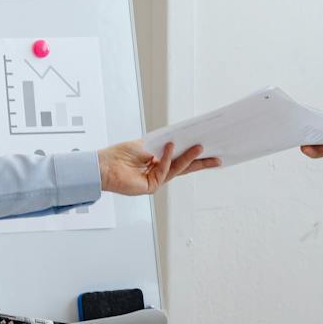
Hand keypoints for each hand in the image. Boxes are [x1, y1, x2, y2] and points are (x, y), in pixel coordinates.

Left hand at [98, 140, 218, 194]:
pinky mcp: (151, 186)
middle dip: (201, 163)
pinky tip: (170, 146)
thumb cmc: (120, 155)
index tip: (209, 148)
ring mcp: (156, 181)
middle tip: (218, 159)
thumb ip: (161, 144)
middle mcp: (159, 174)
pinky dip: (168, 157)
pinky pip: (164, 169)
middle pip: (184, 168)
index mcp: (158, 164)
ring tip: (200, 147)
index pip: (180, 160)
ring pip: (177, 169)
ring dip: (189, 157)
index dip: (195, 155)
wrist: (104, 165)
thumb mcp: (145, 145)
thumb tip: (179, 137)